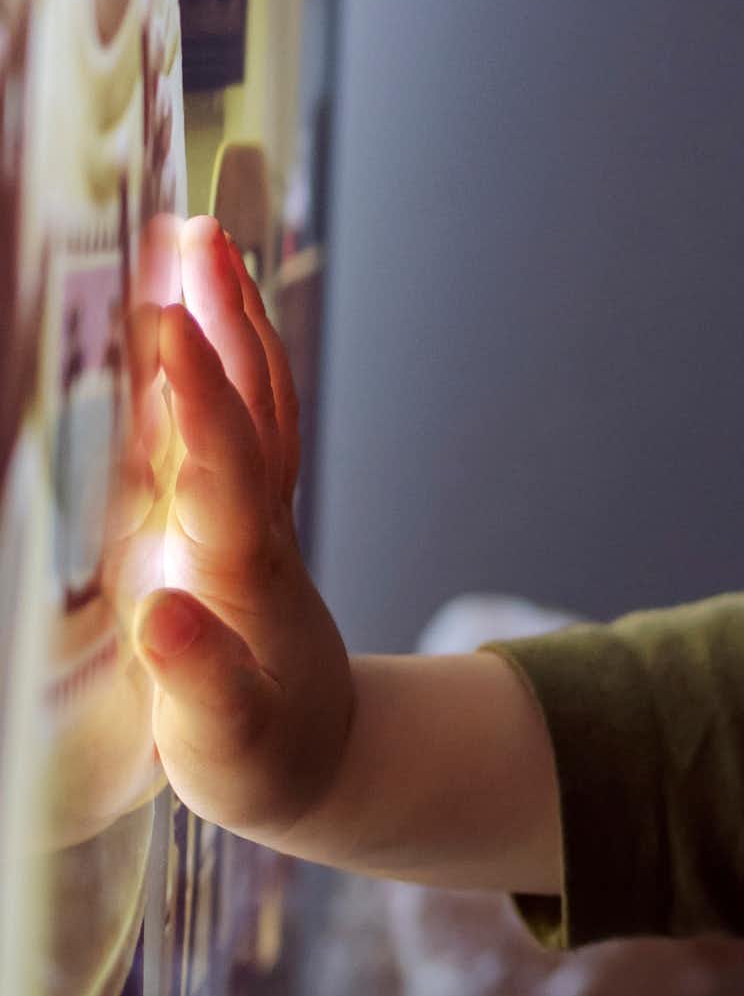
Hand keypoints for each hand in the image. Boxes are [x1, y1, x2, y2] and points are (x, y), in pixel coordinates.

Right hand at [133, 214, 353, 846]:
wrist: (330, 764)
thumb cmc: (267, 761)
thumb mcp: (228, 745)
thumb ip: (197, 684)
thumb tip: (161, 612)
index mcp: (242, 576)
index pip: (222, 466)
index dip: (196, 394)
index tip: (166, 319)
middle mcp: (255, 529)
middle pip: (248, 408)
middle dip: (222, 322)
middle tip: (191, 231)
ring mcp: (254, 517)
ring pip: (252, 403)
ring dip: (231, 321)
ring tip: (200, 238)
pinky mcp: (242, 520)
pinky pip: (238, 421)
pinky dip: (223, 360)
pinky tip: (201, 311)